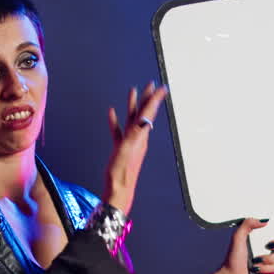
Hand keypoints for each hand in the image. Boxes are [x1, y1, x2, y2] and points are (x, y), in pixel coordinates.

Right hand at [103, 82, 167, 215]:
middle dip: (148, 98)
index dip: (155, 99)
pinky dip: (115, 121)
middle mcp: (138, 137)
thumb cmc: (122, 171)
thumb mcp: (128, 149)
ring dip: (133, 105)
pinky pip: (118, 130)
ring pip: (132, 118)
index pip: (149, 112)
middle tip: (152, 84)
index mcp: (141, 135)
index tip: (163, 87)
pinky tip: (111, 113)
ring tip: (133, 91)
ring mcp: (130, 142)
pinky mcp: (120, 148)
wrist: (118, 189)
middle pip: (144, 113)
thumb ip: (136, 134)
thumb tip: (145, 120)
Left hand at [218, 215, 273, 273]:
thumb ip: (248, 224)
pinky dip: (265, 268)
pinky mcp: (272, 269)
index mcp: (263, 235)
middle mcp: (270, 246)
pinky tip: (256, 269)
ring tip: (256, 260)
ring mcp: (272, 258)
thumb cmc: (233, 258)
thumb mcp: (238, 237)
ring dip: (269, 258)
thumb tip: (265, 220)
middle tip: (271, 244)